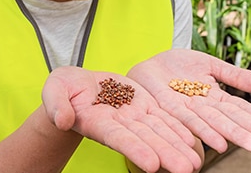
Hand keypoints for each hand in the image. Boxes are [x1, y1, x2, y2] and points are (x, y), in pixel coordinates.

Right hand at [42, 66, 201, 172]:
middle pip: (145, 140)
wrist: (77, 86)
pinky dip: (177, 128)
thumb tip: (63, 120)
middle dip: (166, 154)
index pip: (118, 138)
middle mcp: (119, 124)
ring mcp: (132, 116)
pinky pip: (162, 117)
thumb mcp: (54, 91)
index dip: (135, 150)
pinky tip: (192, 140)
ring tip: (197, 163)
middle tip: (187, 169)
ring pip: (158, 131)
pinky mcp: (142, 105)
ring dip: (177, 146)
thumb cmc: (62, 89)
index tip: (152, 164)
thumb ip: (57, 105)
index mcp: (97, 122)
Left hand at [127, 49, 250, 153]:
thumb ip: (233, 76)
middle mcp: (203, 108)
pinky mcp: (167, 108)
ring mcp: (186, 110)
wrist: (149, 64)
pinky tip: (217, 143)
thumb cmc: (178, 66)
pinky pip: (186, 121)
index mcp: (215, 98)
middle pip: (230, 120)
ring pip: (212, 124)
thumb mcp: (209, 65)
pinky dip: (202, 132)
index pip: (241, 110)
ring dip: (232, 135)